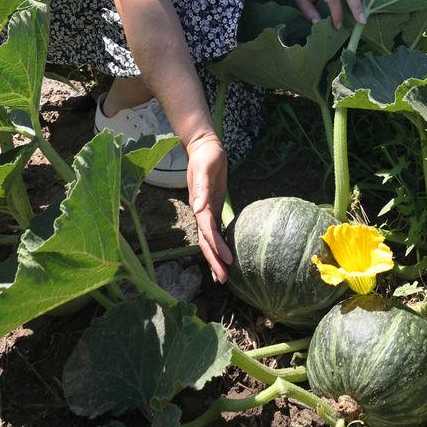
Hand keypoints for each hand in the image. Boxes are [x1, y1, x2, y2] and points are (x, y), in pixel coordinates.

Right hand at [186, 131, 232, 282]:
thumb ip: (202, 188)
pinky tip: (224, 254)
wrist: (204, 147)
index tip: (227, 260)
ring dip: (215, 256)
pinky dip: (218, 243)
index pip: (207, 231)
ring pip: (209, 239)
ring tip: (223, 275)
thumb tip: (198, 207)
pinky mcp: (213, 207)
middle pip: (206, 241)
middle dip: (214, 260)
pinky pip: (215, 230)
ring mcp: (206, 210)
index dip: (216, 246)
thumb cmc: (206, 156)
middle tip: (223, 279)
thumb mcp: (205, 168)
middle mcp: (201, 211)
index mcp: (199, 205)